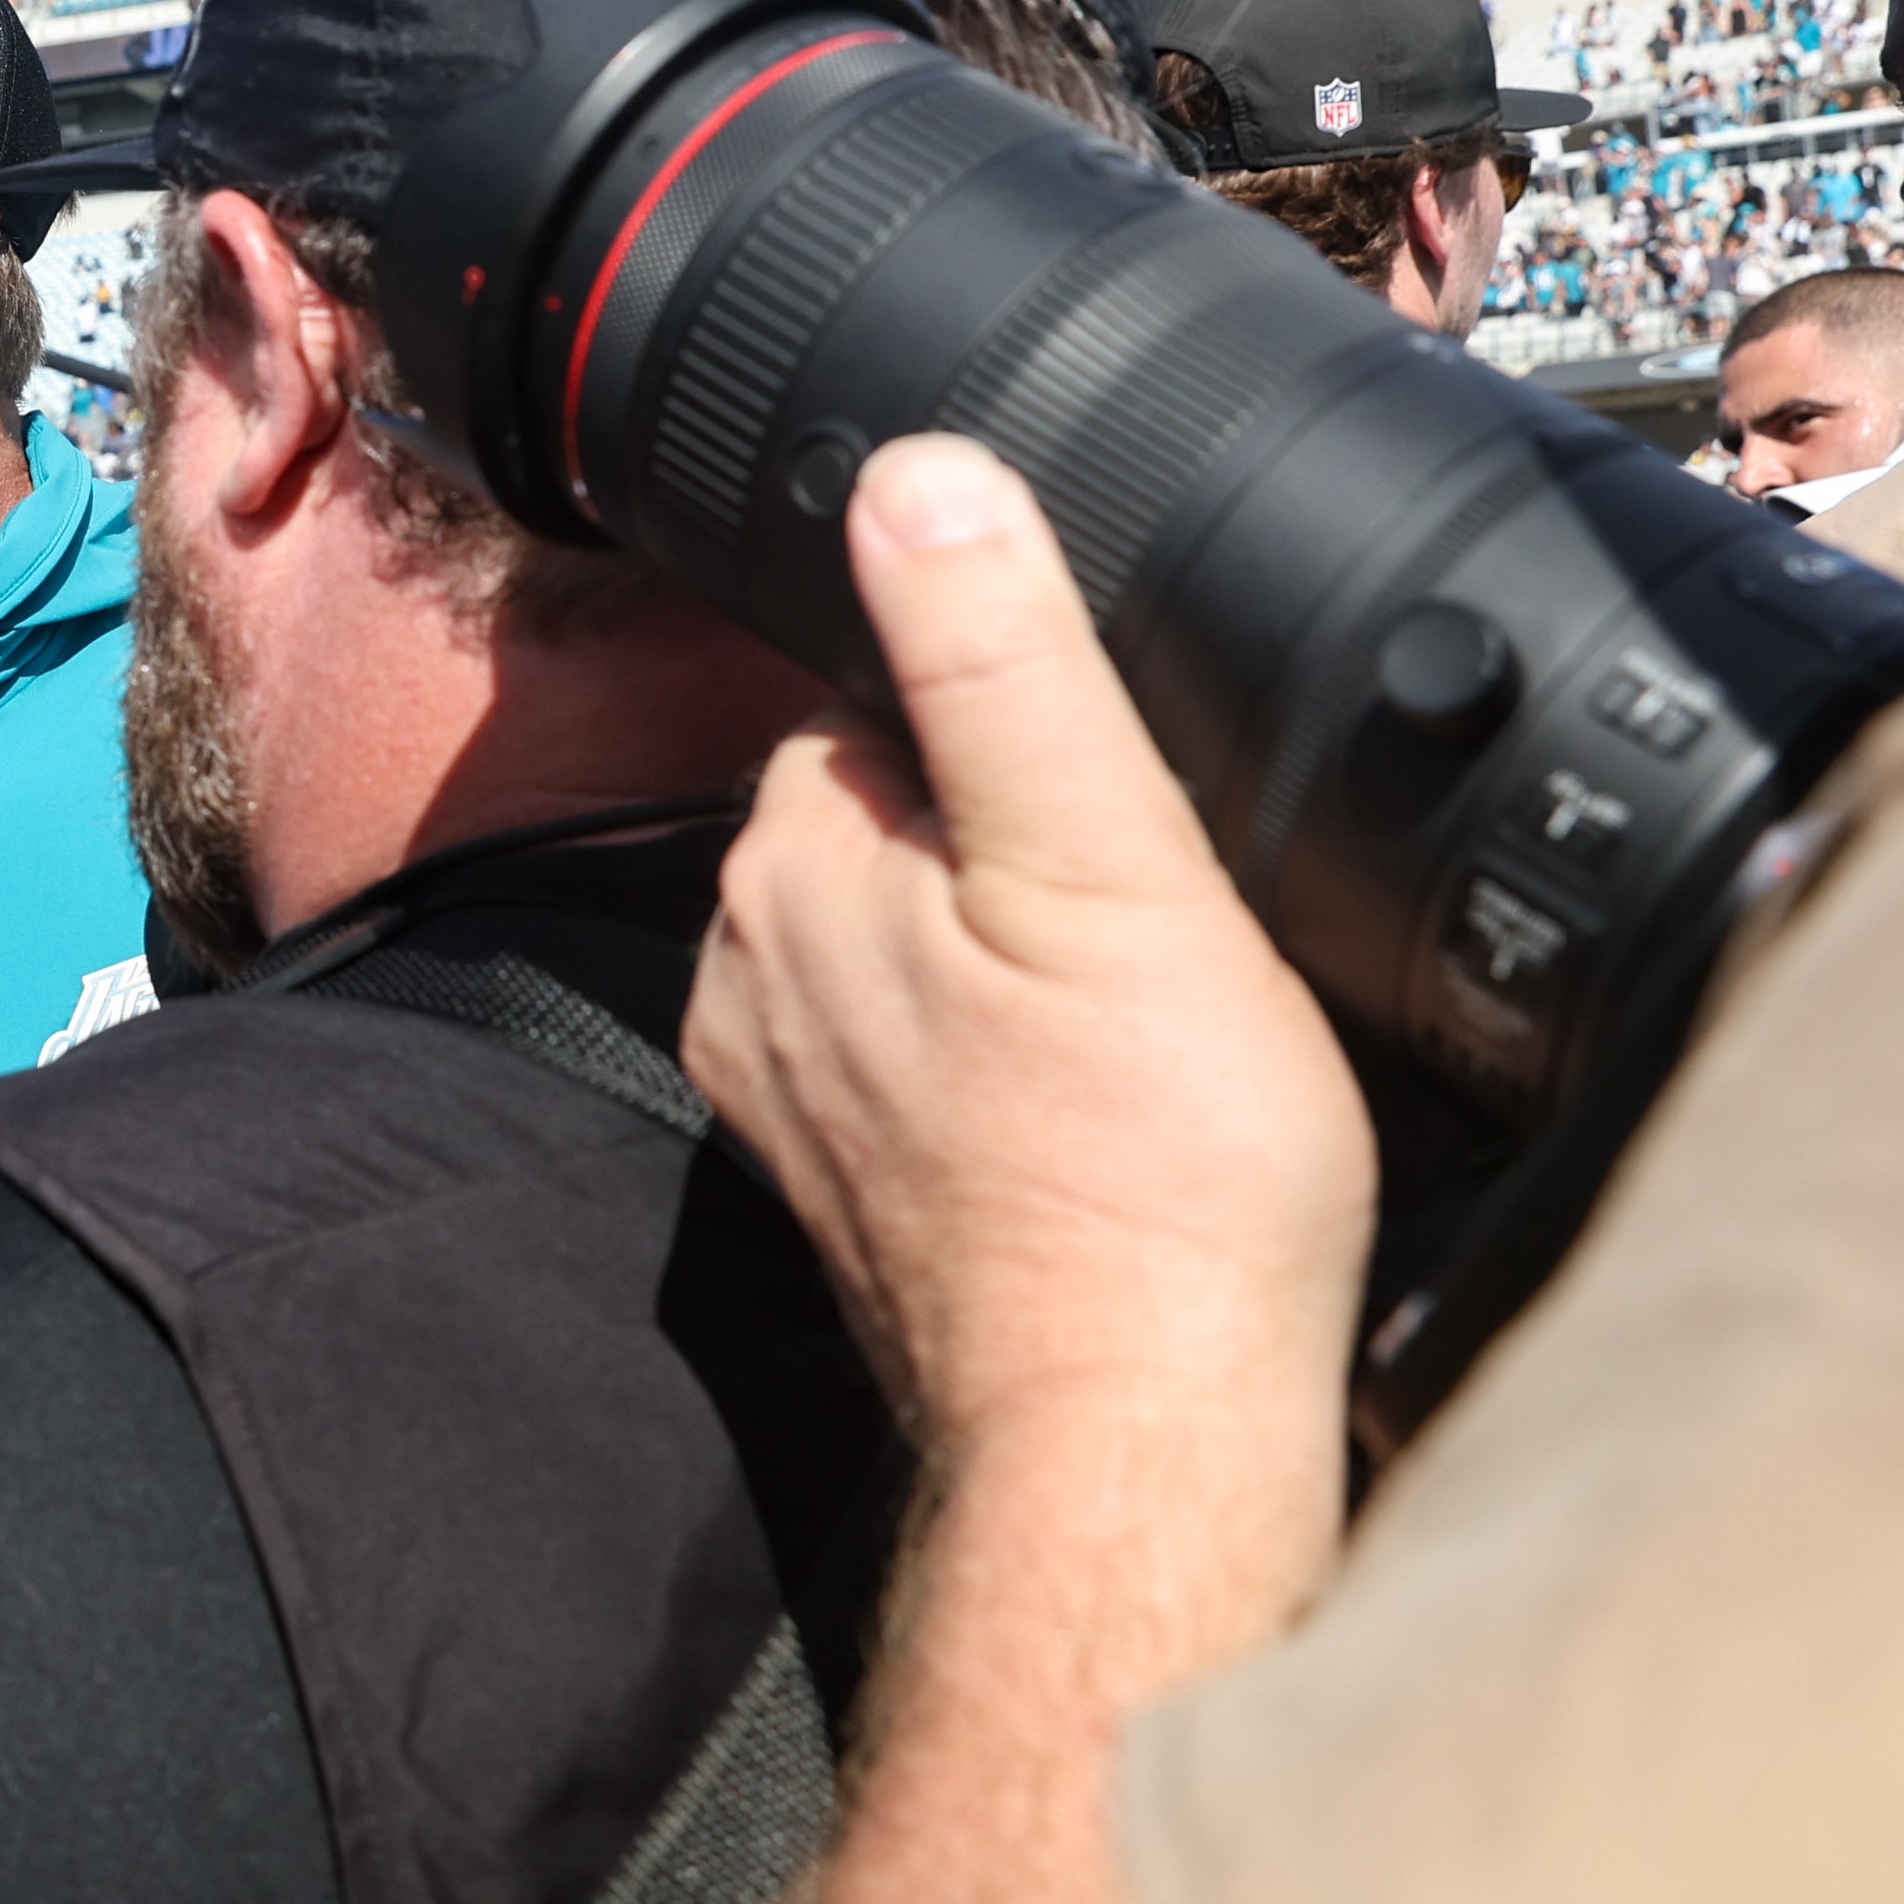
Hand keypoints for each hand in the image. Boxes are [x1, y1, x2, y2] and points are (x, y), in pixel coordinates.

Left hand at [682, 436, 1373, 1472]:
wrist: (1140, 1430)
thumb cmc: (1154, 1169)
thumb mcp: (1106, 861)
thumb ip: (1001, 659)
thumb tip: (917, 473)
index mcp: (792, 857)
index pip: (881, 693)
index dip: (1016, 717)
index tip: (1122, 791)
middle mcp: (749, 964)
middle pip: (894, 811)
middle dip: (1006, 833)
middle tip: (1151, 924)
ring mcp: (788, 1080)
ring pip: (907, 935)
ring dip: (1006, 950)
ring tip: (1133, 1024)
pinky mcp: (846, 1175)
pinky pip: (921, 1050)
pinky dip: (996, 1057)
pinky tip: (1090, 1101)